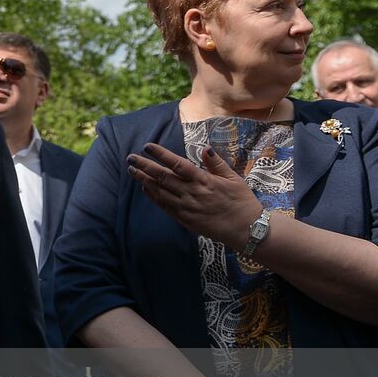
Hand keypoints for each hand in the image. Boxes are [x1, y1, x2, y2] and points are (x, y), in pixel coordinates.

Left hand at [127, 144, 261, 248]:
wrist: (247, 230)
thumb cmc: (242, 202)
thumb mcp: (233, 178)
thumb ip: (216, 163)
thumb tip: (205, 148)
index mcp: (204, 181)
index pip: (178, 164)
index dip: (161, 155)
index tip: (147, 146)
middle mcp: (192, 193)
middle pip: (163, 177)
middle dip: (145, 166)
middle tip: (130, 158)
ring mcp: (187, 208)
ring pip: (160, 192)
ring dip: (144, 181)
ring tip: (132, 171)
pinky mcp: (185, 220)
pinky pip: (165, 206)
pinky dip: (153, 196)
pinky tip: (145, 188)